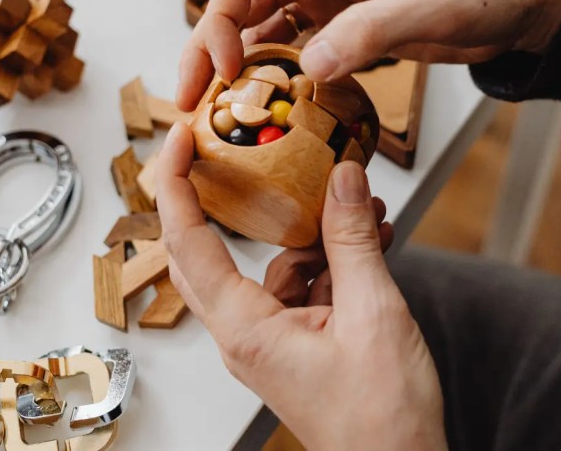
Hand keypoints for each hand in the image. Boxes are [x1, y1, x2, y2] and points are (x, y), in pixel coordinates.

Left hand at [156, 124, 446, 450]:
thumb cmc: (381, 420)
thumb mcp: (374, 313)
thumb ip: (352, 240)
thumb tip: (342, 179)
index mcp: (246, 329)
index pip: (190, 244)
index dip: (179, 186)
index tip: (180, 141)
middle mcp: (247, 335)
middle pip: (211, 254)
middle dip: (226, 202)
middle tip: (238, 156)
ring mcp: (272, 341)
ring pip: (273, 267)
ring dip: (313, 234)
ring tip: (361, 208)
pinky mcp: (300, 344)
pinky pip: (304, 288)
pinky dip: (333, 262)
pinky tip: (372, 241)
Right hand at [177, 0, 560, 110]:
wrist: (524, 4)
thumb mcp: (431, 8)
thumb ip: (370, 33)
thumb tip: (309, 67)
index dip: (217, 21)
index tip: (219, 70)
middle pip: (241, 4)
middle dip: (209, 49)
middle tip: (191, 102)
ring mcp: (332, 0)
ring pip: (261, 26)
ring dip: (235, 64)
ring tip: (217, 110)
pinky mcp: (347, 27)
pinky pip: (294, 47)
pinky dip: (272, 72)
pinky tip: (265, 103)